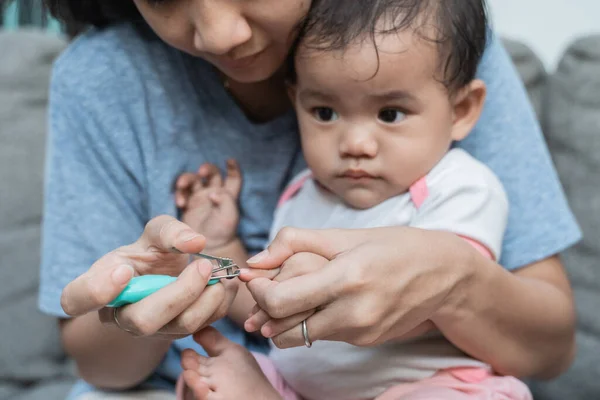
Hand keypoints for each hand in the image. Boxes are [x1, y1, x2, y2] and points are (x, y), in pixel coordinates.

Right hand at [60, 215, 237, 338]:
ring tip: (214, 270)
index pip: (76, 300)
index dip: (96, 290)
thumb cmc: (151, 254)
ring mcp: (153, 332)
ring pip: (181, 326)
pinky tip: (223, 281)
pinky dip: (222, 301)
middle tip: (202, 264)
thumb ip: (169, 230)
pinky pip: (207, 324)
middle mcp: (121, 317)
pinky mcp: (182, 334)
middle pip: (142, 321)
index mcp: (99, 288)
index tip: (124, 270)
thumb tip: (195, 242)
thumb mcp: (153, 234)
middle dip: (179, 292)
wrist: (165, 277)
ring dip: (207, 297)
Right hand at [175, 160, 240, 249]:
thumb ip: (226, 201)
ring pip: (193, 180)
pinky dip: (180, 194)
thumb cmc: (223, 230)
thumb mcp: (229, 216)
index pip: (232, 178)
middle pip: (211, 173)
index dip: (233, 167)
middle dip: (206, 169)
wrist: (208, 247)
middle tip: (202, 172)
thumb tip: (214, 192)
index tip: (230, 160)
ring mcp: (199, 197)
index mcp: (228, 194)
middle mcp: (213, 192)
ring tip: (182, 185)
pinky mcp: (188, 204)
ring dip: (187, 179)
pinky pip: (182, 193)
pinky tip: (180, 203)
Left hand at [244, 227, 465, 348]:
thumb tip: (254, 262)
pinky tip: (325, 301)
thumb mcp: (344, 234)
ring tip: (295, 293)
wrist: (444, 274)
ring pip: (302, 335)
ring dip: (289, 318)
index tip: (256, 279)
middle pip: (284, 328)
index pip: (281, 301)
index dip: (259, 293)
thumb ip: (294, 243)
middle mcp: (354, 313)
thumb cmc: (393, 246)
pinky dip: (314, 321)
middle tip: (265, 291)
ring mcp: (361, 333)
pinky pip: (325, 335)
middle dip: (266, 311)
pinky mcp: (365, 342)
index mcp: (347, 278)